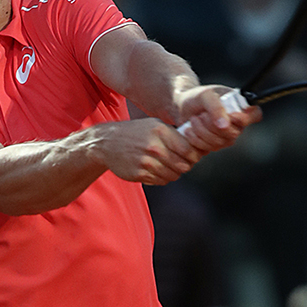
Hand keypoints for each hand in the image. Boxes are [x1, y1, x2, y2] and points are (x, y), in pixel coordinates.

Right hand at [88, 118, 203, 185]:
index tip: (193, 157)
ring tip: (168, 166)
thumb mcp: (155, 125)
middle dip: (186, 166)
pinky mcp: (139, 174)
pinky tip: (156, 170)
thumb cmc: (136, 132)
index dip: (194, 156)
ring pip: (173, 175)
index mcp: (161, 131)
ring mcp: (146, 161)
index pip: (188, 150)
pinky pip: (161, 181)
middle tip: (182, 163)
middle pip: (183, 165)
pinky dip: (162, 178)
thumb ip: (175, 135)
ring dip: (174, 173)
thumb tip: (198, 147)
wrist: (108, 142)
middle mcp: (154, 146)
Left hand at [175, 86, 262, 152]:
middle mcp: (237, 123)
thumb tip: (225, 126)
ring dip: (201, 131)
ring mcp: (227, 136)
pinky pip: (208, 148)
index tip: (232, 115)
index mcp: (240, 106)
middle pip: (233, 133)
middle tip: (202, 114)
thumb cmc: (197, 97)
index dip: (246, 118)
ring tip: (194, 119)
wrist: (182, 106)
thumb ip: (216, 107)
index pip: (255, 114)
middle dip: (212, 125)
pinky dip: (196, 139)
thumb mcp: (205, 95)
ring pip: (219, 142)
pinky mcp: (215, 145)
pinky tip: (190, 129)